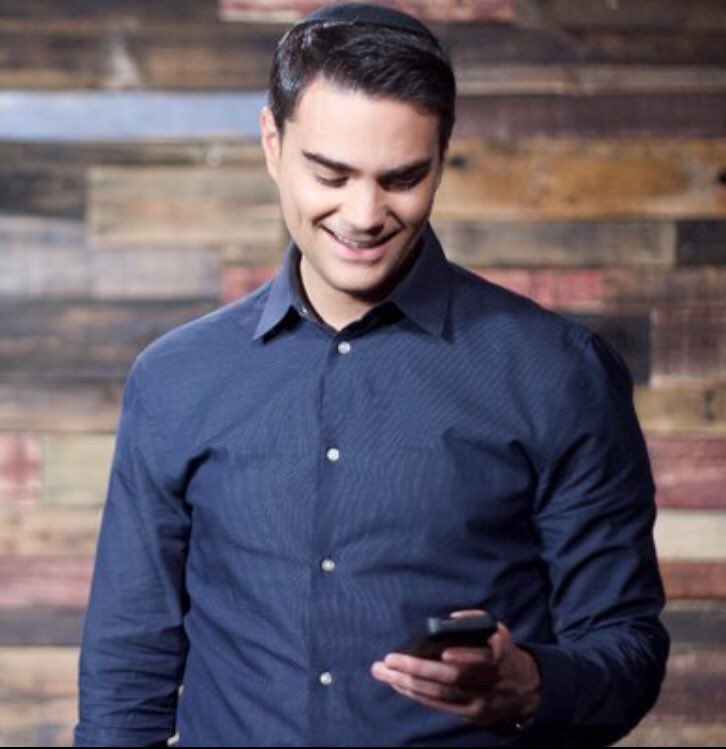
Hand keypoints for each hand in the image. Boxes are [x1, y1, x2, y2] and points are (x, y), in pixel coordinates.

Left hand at [370, 609, 540, 725]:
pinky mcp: (471, 715)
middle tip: (388, 661)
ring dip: (409, 684)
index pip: (482, 658)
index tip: (443, 652)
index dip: (464, 656)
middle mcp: (489, 681)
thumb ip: (476, 621)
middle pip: (451, 679)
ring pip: (441, 695)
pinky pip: (440, 706)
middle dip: (417, 670)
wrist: (523, 687)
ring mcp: (479, 701)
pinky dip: (418, 695)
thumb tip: (451, 619)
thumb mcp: (497, 630)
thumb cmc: (500, 650)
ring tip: (384, 673)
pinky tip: (399, 686)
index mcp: (498, 655)